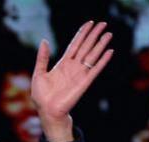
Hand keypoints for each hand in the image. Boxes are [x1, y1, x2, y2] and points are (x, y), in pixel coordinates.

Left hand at [31, 21, 113, 141]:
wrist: (47, 111)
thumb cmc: (41, 96)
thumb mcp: (39, 73)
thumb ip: (42, 58)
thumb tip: (45, 41)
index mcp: (63, 64)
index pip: (75, 44)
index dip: (82, 34)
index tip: (90, 23)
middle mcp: (73, 67)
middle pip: (86, 47)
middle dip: (94, 35)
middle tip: (103, 24)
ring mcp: (80, 74)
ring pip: (92, 55)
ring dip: (101, 45)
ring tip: (109, 34)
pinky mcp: (84, 82)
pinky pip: (96, 69)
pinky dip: (103, 61)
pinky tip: (110, 52)